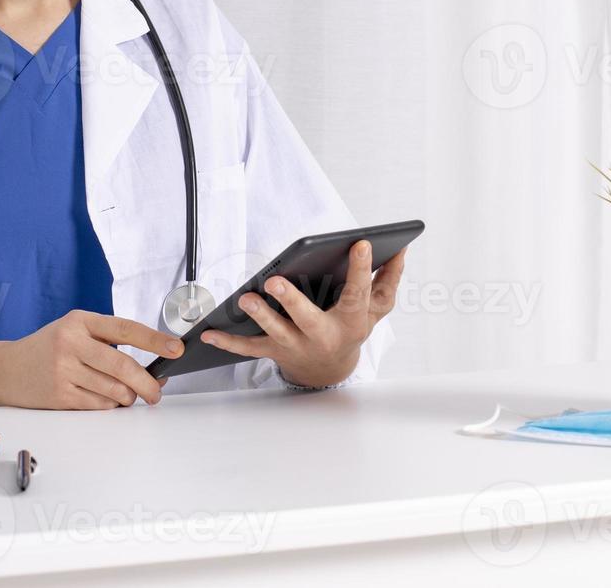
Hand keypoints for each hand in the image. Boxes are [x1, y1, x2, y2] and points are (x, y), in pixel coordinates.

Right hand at [0, 311, 181, 409]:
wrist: (5, 369)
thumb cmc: (48, 348)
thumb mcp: (74, 330)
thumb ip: (108, 343)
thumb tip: (153, 366)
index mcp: (80, 321)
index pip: (125, 329)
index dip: (154, 340)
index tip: (176, 348)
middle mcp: (71, 342)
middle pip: (123, 366)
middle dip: (147, 383)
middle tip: (156, 393)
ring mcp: (63, 370)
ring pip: (114, 390)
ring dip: (128, 397)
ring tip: (126, 395)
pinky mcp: (59, 395)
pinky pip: (99, 405)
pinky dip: (109, 406)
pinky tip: (105, 400)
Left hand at [200, 239, 405, 388]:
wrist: (330, 369)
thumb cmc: (352, 327)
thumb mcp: (376, 308)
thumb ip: (389, 279)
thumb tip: (401, 249)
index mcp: (351, 322)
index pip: (357, 293)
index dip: (361, 269)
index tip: (360, 242)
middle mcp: (323, 336)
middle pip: (308, 319)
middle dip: (292, 301)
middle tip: (275, 280)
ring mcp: (296, 346)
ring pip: (276, 333)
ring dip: (260, 317)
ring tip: (245, 299)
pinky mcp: (274, 352)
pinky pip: (249, 349)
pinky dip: (228, 342)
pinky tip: (209, 333)